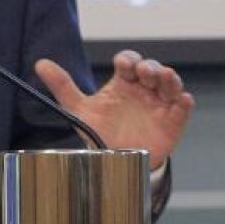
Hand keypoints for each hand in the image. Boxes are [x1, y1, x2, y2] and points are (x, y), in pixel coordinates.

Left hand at [34, 50, 192, 170]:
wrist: (115, 163)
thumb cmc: (101, 131)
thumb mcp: (80, 109)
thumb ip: (63, 86)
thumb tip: (40, 64)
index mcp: (124, 82)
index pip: (129, 62)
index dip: (129, 60)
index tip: (123, 66)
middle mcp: (143, 90)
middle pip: (152, 68)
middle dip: (150, 67)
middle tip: (145, 74)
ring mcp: (159, 104)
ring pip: (171, 83)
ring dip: (170, 78)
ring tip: (165, 78)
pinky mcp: (172, 121)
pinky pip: (183, 107)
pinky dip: (184, 102)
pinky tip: (181, 100)